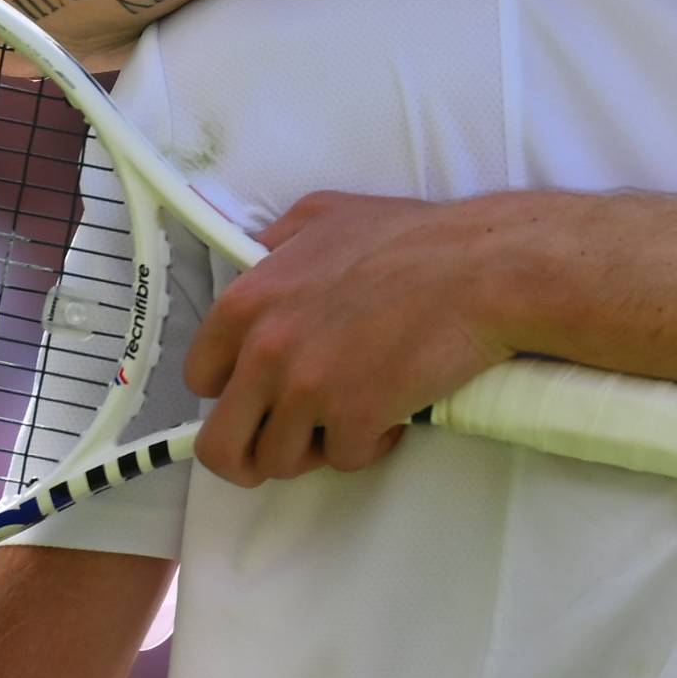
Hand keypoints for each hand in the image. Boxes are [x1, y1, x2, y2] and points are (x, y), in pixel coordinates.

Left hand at [183, 193, 508, 482]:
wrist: (477, 269)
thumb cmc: (409, 237)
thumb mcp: (322, 215)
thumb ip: (276, 242)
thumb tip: (260, 256)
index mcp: (247, 304)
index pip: (199, 379)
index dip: (229, 392)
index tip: (258, 393)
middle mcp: (266, 352)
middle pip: (221, 445)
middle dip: (251, 452)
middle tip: (285, 442)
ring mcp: (309, 391)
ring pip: (280, 462)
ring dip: (314, 449)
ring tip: (346, 421)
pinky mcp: (356, 419)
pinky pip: (345, 459)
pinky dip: (369, 445)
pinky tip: (390, 415)